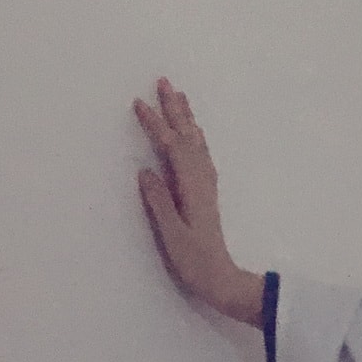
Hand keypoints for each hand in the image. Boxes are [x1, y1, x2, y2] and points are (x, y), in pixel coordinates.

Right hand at [133, 80, 262, 322]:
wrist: (222, 279)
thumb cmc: (195, 262)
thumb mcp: (172, 235)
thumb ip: (159, 203)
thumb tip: (146, 171)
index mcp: (191, 188)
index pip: (172, 148)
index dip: (155, 125)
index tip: (139, 103)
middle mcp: (201, 181)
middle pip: (188, 137)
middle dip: (175, 109)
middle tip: (164, 81)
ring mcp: (206, 187)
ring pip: (197, 143)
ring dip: (187, 118)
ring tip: (179, 97)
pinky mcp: (207, 194)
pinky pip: (201, 155)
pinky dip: (195, 137)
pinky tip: (193, 134)